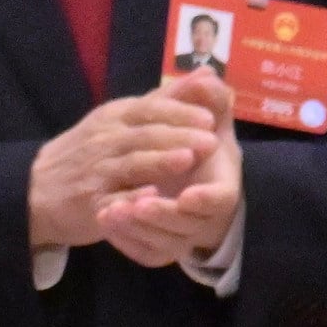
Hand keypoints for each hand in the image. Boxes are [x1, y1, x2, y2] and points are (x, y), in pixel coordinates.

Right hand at [29, 85, 220, 249]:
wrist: (35, 190)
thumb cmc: (87, 153)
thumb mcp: (118, 120)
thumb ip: (163, 100)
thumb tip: (205, 74)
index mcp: (114, 118)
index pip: (149, 109)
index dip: (179, 112)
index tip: (209, 117)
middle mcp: (104, 141)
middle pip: (144, 135)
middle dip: (178, 136)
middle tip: (210, 141)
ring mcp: (96, 172)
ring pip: (130, 164)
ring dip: (159, 161)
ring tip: (187, 160)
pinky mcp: (91, 204)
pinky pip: (114, 200)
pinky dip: (132, 198)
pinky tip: (152, 197)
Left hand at [95, 74, 241, 266]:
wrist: (189, 185)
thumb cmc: (199, 148)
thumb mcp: (208, 122)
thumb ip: (209, 99)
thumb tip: (205, 74)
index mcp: (222, 188)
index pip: (219, 201)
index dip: (204, 200)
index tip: (186, 196)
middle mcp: (204, 218)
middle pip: (184, 224)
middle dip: (160, 212)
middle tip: (134, 203)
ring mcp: (181, 239)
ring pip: (160, 241)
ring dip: (135, 227)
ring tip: (109, 212)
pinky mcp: (159, 251)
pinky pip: (142, 251)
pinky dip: (124, 239)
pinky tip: (103, 222)